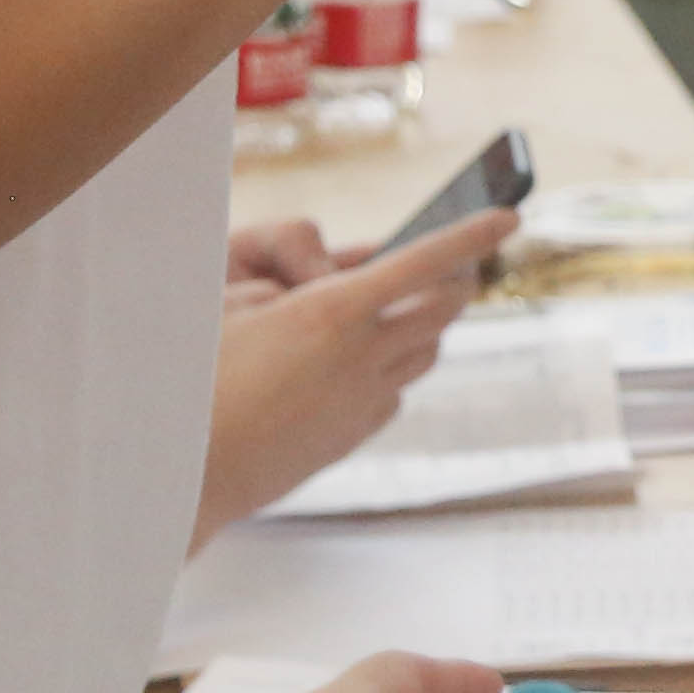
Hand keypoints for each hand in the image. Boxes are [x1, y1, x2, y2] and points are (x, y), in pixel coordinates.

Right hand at [198, 214, 509, 545]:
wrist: (185, 476)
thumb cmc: (192, 383)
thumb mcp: (231, 309)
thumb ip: (287, 289)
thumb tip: (331, 293)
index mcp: (332, 311)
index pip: (424, 261)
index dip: (472, 234)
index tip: (508, 216)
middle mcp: (361, 356)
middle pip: (444, 310)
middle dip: (460, 279)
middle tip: (460, 264)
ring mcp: (361, 402)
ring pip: (426, 354)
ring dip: (426, 327)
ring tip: (409, 310)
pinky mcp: (351, 437)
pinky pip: (393, 394)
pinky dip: (392, 372)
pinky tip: (364, 366)